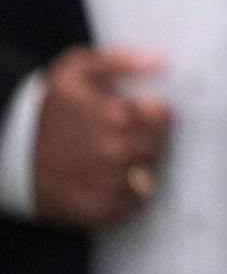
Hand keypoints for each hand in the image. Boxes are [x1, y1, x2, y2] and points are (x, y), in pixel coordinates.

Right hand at [30, 46, 171, 230]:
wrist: (2, 152)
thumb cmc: (43, 109)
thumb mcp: (73, 71)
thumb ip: (119, 61)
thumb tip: (159, 61)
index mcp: (117, 117)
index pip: (164, 117)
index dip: (150, 114)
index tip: (135, 114)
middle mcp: (117, 153)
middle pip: (158, 146)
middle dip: (144, 139)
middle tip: (119, 137)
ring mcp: (108, 185)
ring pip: (149, 176)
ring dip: (135, 168)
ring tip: (108, 159)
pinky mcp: (97, 212)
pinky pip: (132, 204)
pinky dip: (123, 194)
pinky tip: (102, 180)